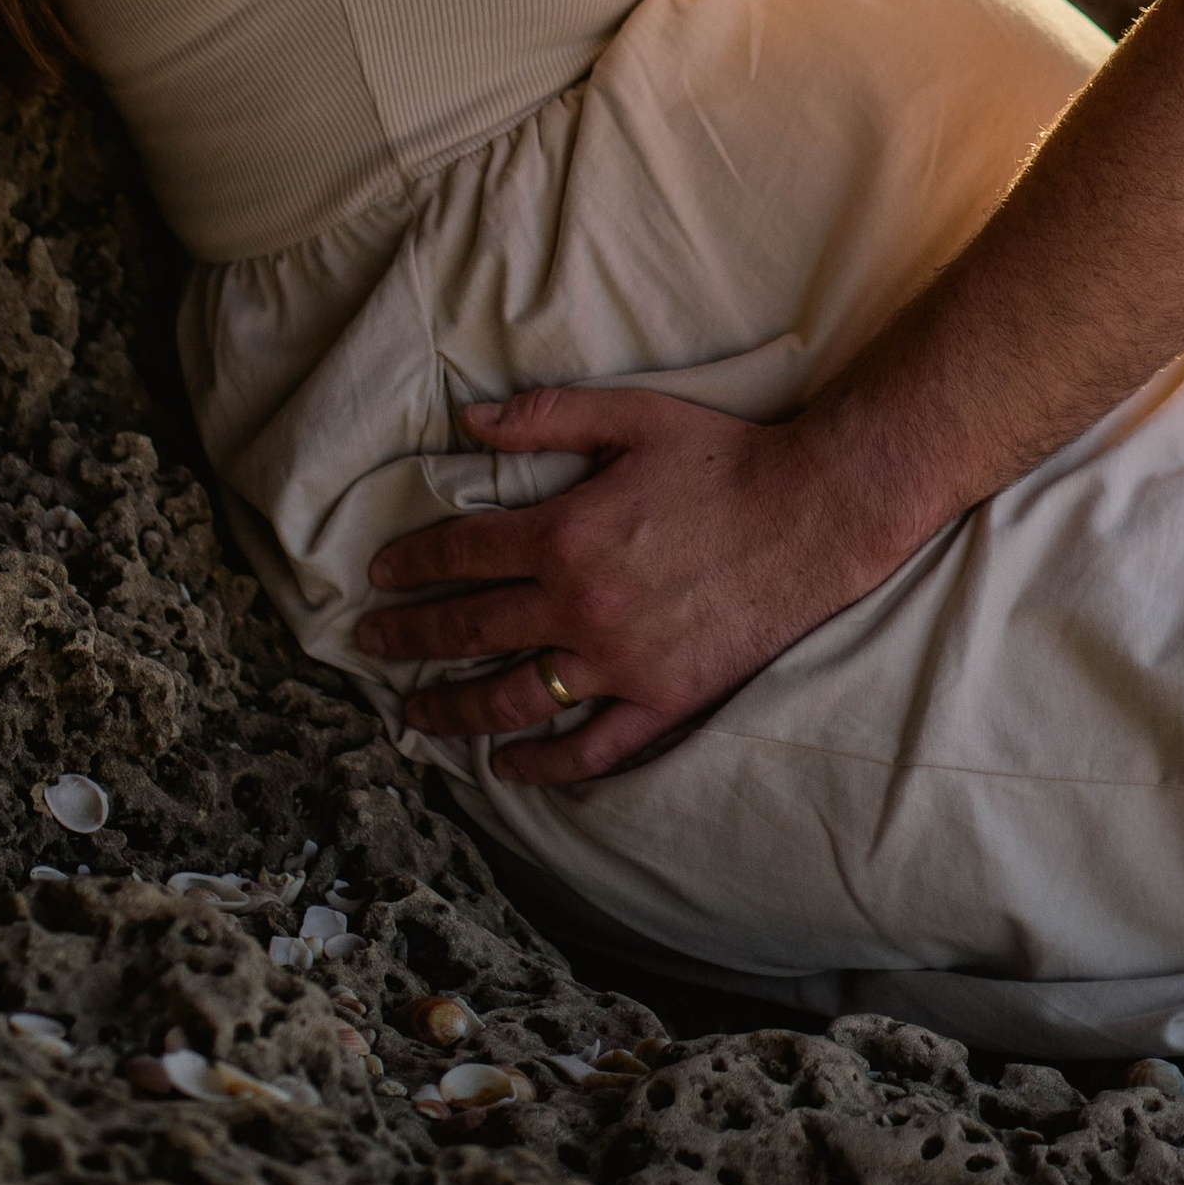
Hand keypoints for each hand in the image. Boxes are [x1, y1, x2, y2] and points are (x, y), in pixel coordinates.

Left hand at [356, 387, 909, 785]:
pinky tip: (508, 767)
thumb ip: (545, 418)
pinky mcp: (662, 701)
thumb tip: (467, 419)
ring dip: (454, 710)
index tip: (378, 577)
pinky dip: (543, 764)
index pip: (462, 554)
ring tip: (415, 716)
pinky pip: (590, 748)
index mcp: (564, 534)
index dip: (411, 565)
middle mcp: (578, 606)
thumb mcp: (630, 417)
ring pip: (513, 699)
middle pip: (470, 630)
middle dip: (410, 638)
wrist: (812, 514)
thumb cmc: (723, 457)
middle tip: (371, 645)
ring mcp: (618, 663)